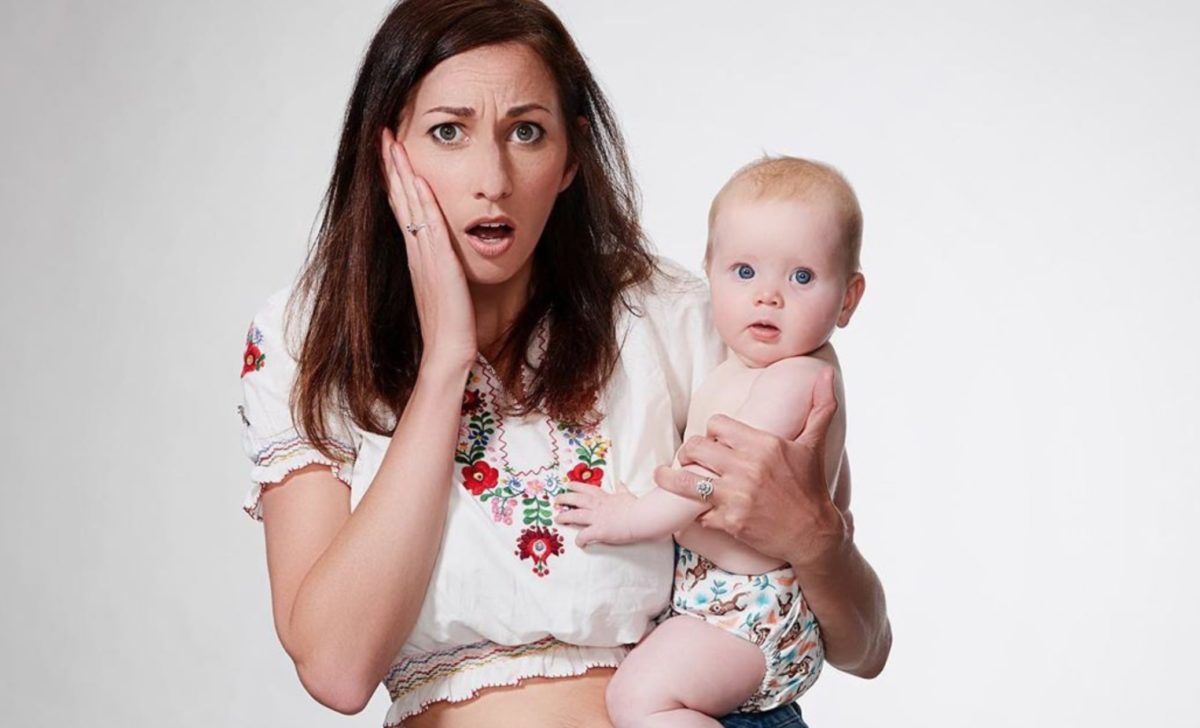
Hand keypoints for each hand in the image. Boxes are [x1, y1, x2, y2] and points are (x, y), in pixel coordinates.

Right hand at [381, 129, 475, 368]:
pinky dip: (423, 201)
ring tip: (392, 144)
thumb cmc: (452, 326)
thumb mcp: (445, 288)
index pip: (403, 208)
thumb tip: (444, 257)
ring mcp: (424, 256)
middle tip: (383, 135)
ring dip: (401, 173)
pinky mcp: (438, 264)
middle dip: (392, 166)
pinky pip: (428, 226)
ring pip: (410, 206)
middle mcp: (416, 252)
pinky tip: (419, 179)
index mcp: (417, 256)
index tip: (390, 153)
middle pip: (400, 200)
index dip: (395, 180)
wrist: (449, 353)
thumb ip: (442, 268)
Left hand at [553, 481, 637, 547]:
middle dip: (565, 498)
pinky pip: (585, 536)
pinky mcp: (599, 531)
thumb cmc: (636, 507)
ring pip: (576, 516)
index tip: (568, 485)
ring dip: (565, 517)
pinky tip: (578, 543)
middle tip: (556, 499)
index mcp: (605, 498)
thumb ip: (622, 490)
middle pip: (577, 500)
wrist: (641, 517)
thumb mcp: (628, 495)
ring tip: (557, 519)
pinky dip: (580, 540)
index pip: (587, 490)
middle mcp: (598, 506)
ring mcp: (597, 518)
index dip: (576, 487)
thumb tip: (620, 482)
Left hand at [654, 368, 849, 572]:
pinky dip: (695, 512)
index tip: (714, 439)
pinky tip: (694, 510)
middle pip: (696, 447)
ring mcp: (735, 496)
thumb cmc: (811, 487)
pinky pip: (698, 513)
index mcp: (763, 444)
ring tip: (662, 475)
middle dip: (689, 451)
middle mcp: (746, 468)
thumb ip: (820, 407)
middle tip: (689, 457)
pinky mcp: (729, 522)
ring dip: (670, 477)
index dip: (712, 431)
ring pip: (686, 480)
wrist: (814, 533)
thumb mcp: (815, 444)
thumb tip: (827, 374)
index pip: (717, 425)